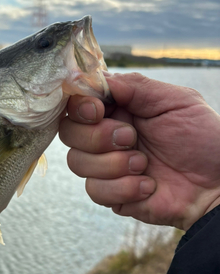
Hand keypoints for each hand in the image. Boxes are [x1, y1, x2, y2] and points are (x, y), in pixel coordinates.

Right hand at [59, 72, 219, 230]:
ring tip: (145, 164)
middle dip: (97, 137)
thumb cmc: (203, 139)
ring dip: (113, 164)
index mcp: (119, 110)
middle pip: (69, 132)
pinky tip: (148, 186)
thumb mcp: (175, 101)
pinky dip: (123, 188)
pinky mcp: (112, 194)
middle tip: (131, 138)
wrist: (217, 184)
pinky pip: (95, 191)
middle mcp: (106, 137)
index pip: (77, 103)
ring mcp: (106, 167)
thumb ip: (135, 86)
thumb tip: (91, 79)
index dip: (79, 106)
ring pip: (77, 162)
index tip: (98, 110)